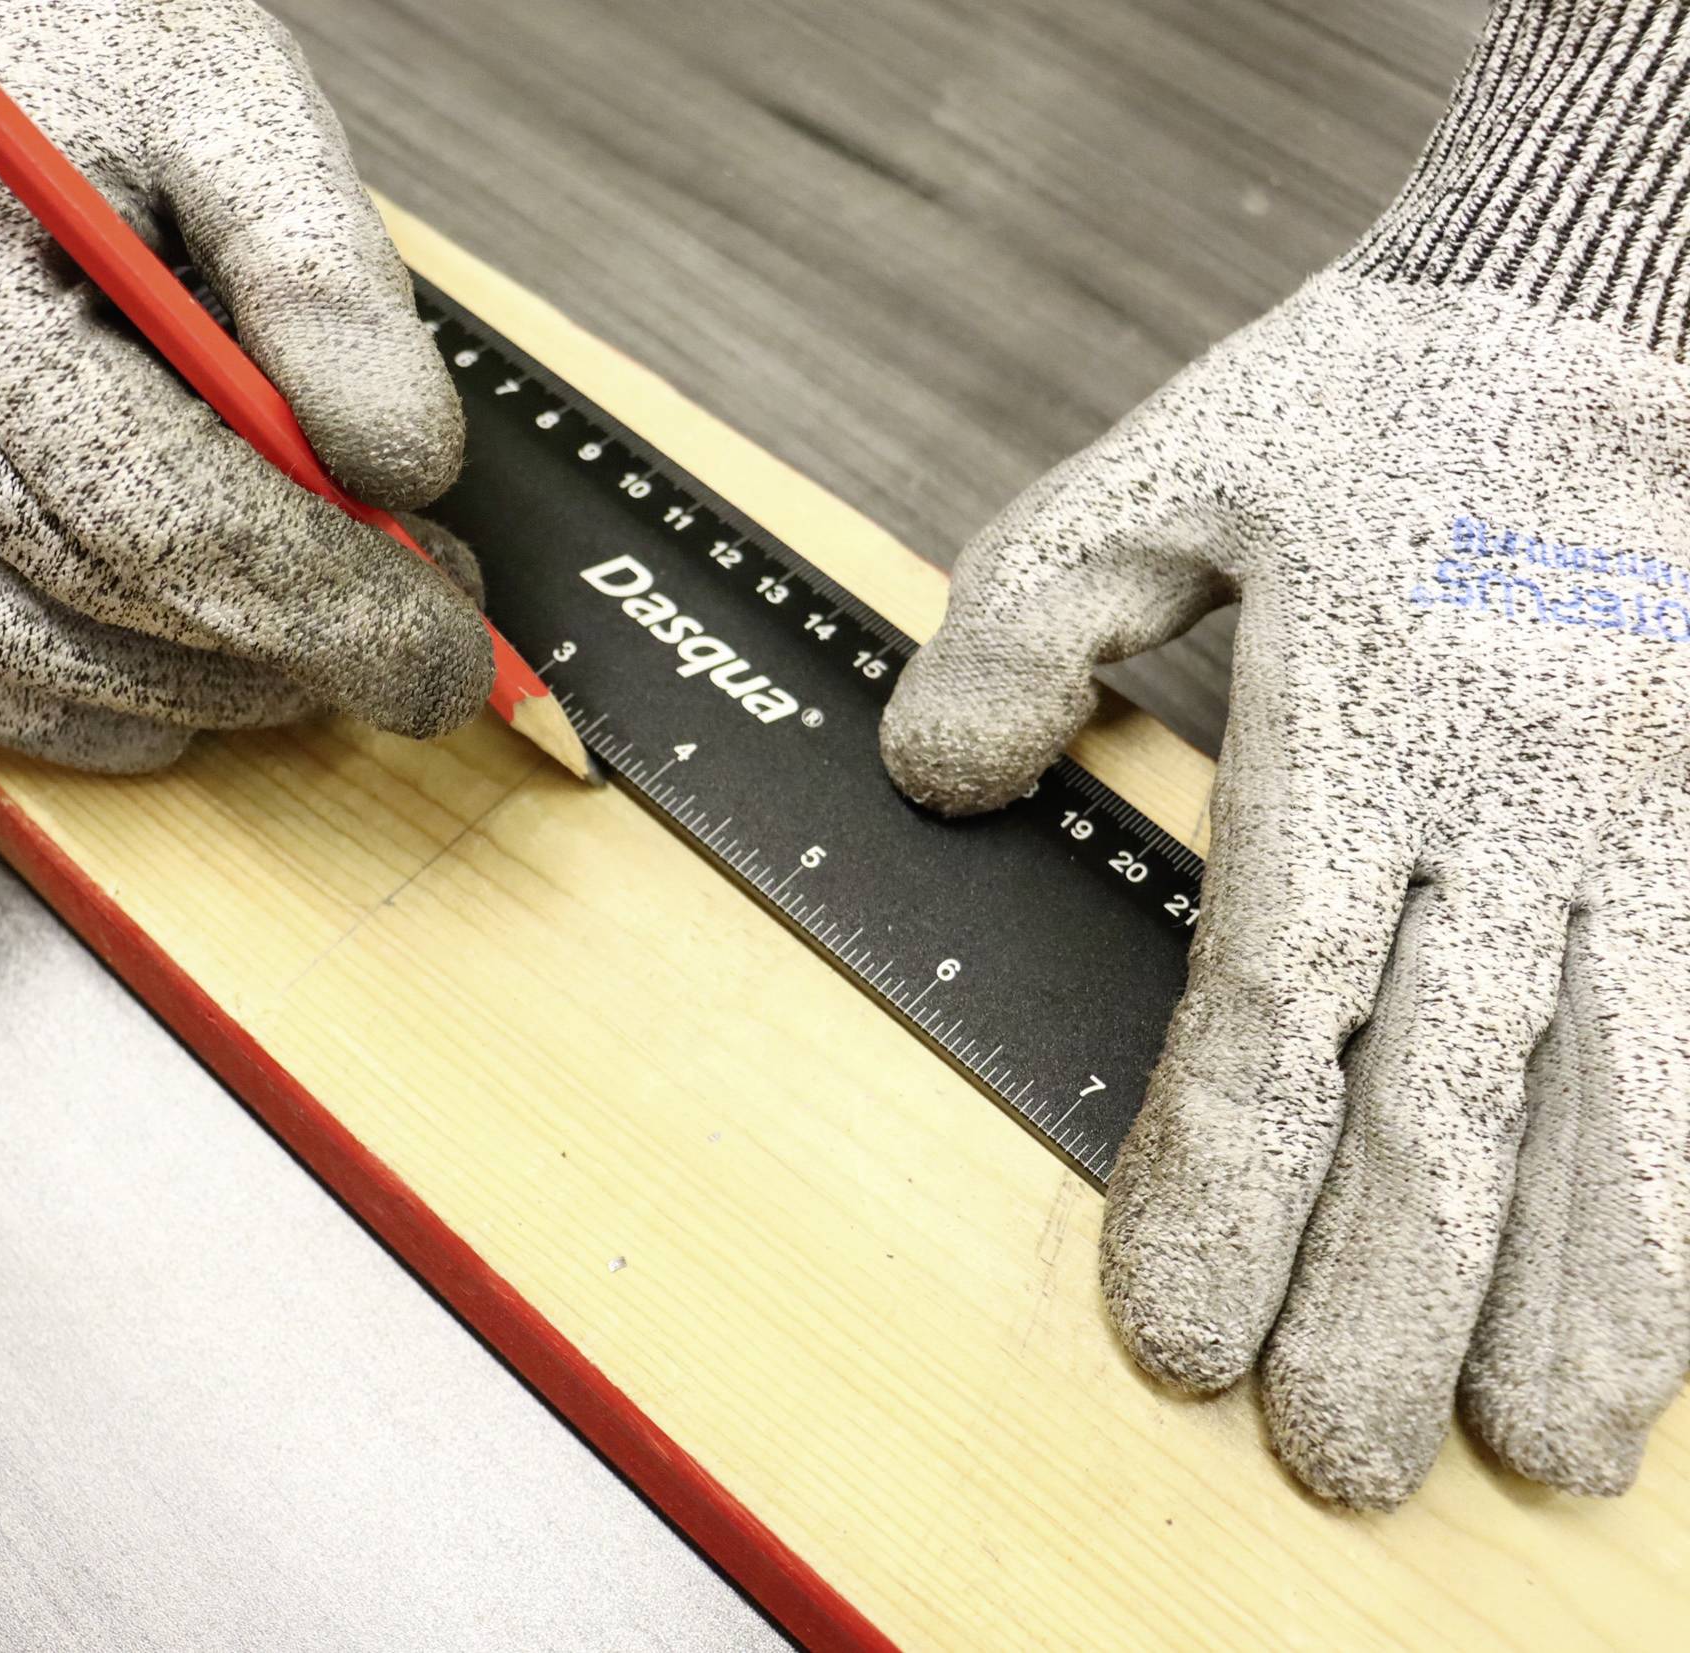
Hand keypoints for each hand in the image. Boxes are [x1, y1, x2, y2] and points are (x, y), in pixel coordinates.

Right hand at [0, 0, 490, 770]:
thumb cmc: (82, 63)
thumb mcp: (235, 108)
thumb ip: (323, 280)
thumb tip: (398, 467)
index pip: (152, 500)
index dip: (319, 599)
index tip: (443, 647)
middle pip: (92, 590)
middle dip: (284, 650)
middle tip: (413, 655)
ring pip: (15, 655)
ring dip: (194, 693)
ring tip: (313, 660)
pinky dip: (75, 714)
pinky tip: (183, 698)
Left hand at [881, 0, 1689, 1507]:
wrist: (1611, 296)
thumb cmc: (1377, 401)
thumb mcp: (1161, 474)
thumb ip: (1026, 624)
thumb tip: (936, 774)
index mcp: (1355, 726)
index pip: (1274, 1014)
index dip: (1220, 1188)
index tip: (1179, 1331)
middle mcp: (1520, 802)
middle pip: (1448, 1103)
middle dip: (1388, 1302)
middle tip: (1338, 1459)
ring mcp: (1655, 823)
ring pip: (1631, 1102)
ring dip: (1587, 1296)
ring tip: (1548, 1453)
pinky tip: (1672, 1303)